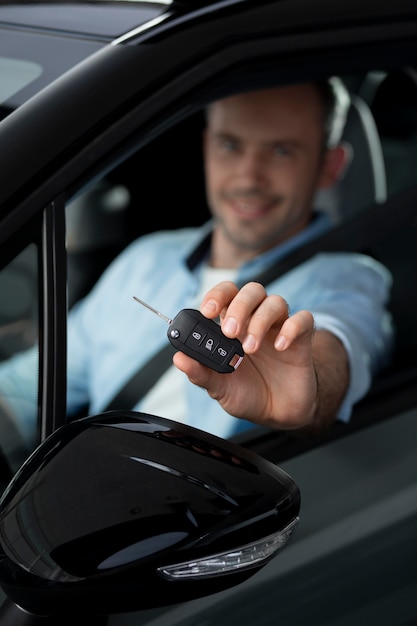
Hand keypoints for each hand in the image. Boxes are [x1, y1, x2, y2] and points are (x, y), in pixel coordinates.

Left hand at [173, 281, 344, 431]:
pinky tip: (280, 348)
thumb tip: (179, 359)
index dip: (217, 295)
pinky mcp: (302, 339)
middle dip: (239, 306)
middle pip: (251, 291)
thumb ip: (200, 373)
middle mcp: (257, 320)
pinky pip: (303, 319)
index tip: (207, 311)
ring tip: (250, 348)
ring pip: (275, 302)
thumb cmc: (247, 394)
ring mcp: (280, 328)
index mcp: (234, 325)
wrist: (277, 414)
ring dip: (260, 321)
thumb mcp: (219, 388)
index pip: (226, 294)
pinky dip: (291, 328)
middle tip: (230, 331)